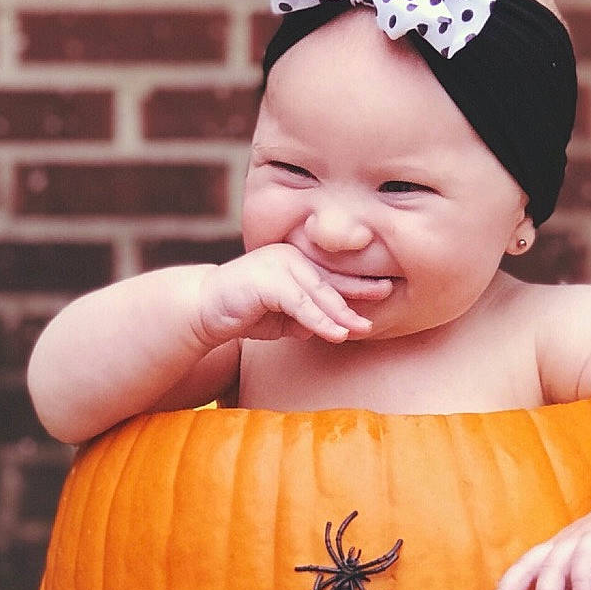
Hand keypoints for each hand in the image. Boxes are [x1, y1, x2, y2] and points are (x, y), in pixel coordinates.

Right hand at [194, 244, 386, 346]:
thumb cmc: (245, 312)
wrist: (203, 311)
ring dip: (341, 312)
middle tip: (387, 298)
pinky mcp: (267, 280)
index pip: (333, 273)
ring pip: (318, 292)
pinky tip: (335, 333)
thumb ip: (307, 318)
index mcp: (296, 259)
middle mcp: (290, 255)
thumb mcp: (284, 317)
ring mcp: (278, 264)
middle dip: (359, 293)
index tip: (385, 289)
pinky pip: (300, 303)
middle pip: (331, 279)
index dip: (359, 283)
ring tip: (362, 328)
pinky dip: (319, 320)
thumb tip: (332, 329)